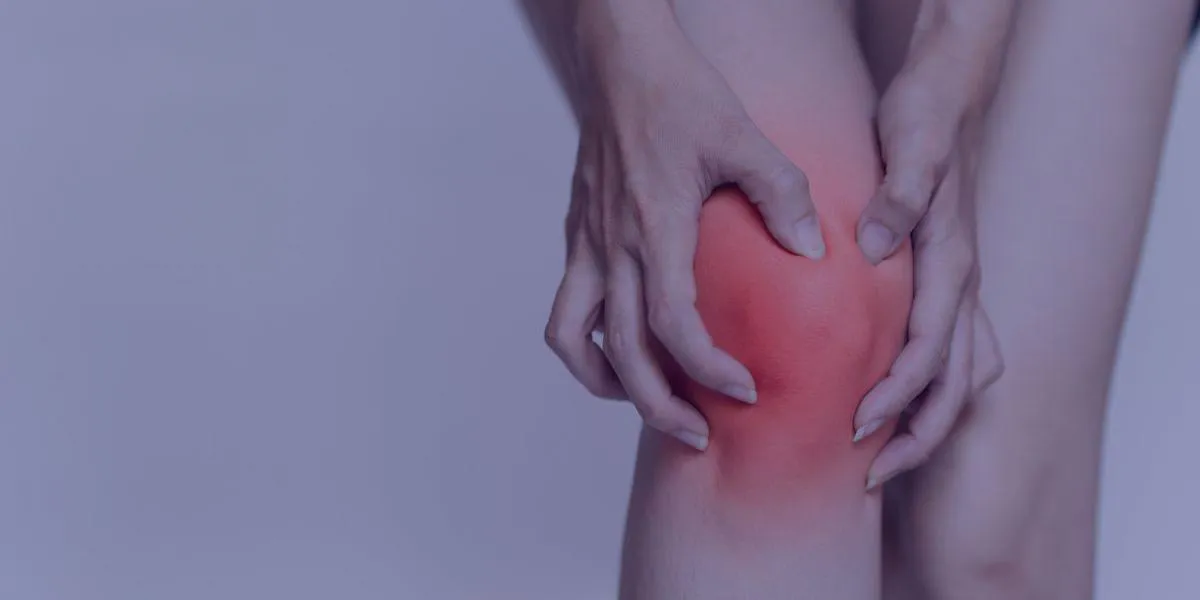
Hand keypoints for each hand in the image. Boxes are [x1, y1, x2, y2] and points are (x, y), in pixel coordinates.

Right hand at [544, 1, 824, 450]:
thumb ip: (781, 197)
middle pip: (623, 356)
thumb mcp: (745, 139)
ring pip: (574, 339)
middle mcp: (612, 247)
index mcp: (657, 230)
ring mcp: (587, 244)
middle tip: (701, 434)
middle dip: (662, 407)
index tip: (745, 391)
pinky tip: (623, 345)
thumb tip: (812, 251)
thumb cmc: (681, 94)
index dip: (708, 372)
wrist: (621, 60)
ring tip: (647, 402)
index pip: (675, 328)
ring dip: (608, 383)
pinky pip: (568, 308)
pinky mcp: (577, 235)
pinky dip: (589, 343)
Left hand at [851, 1, 1013, 487]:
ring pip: (958, 377)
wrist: (943, 99)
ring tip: (880, 463)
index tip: (857, 426)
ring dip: (925, 425)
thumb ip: (899, 197)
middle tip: (867, 477)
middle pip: (954, 383)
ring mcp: (959, 289)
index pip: (930, 349)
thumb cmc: (923, 124)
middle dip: (914, 436)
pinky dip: (929, 391)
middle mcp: (962, 285)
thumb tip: (876, 248)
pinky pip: (950, 355)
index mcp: (952, 263)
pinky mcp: (945, 286)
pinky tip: (892, 407)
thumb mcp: (911, 148)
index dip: (897, 394)